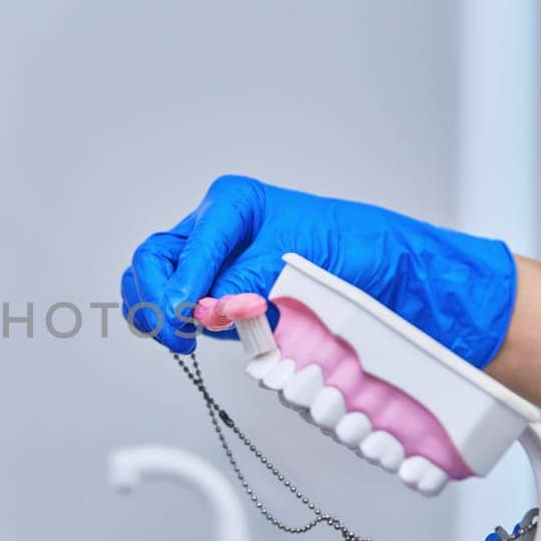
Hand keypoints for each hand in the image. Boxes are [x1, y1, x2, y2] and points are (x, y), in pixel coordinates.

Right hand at [120, 175, 516, 365]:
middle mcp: (216, 230)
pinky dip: (183, 325)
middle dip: (155, 297)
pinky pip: (180, 309)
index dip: (179, 284)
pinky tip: (207, 336)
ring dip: (165, 314)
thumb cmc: (356, 246)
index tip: (182, 315)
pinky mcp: (220, 294)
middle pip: (153, 259)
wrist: (388, 268)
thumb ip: (250, 282)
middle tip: (176, 332)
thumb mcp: (301, 258)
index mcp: (233, 204)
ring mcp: (214, 263)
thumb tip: (210, 309)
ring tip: (191, 337)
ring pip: (156, 285)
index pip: (189, 245)